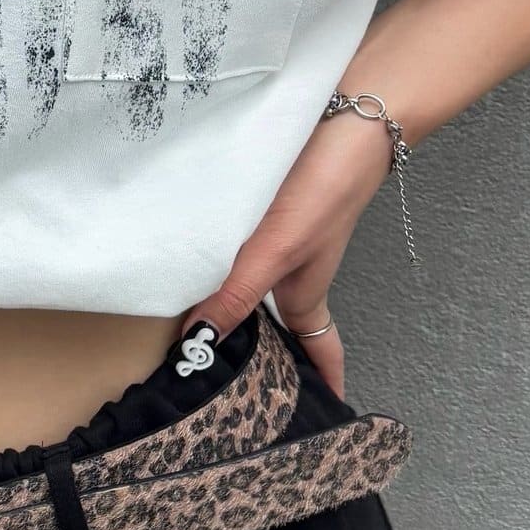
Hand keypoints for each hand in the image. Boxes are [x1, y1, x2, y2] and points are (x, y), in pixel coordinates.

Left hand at [175, 109, 394, 402]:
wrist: (346, 113)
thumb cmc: (326, 186)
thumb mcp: (279, 248)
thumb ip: (239, 292)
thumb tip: (199, 338)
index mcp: (303, 290)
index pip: (316, 348)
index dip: (319, 382)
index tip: (317, 416)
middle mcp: (292, 268)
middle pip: (278, 321)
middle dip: (259, 352)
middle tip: (223, 381)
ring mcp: (279, 236)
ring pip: (252, 282)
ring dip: (229, 303)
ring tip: (191, 326)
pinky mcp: (263, 206)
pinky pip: (236, 245)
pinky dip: (217, 259)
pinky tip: (183, 255)